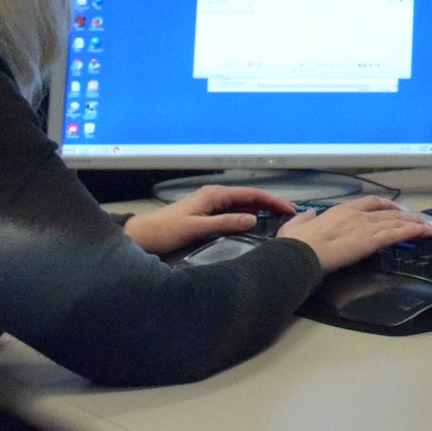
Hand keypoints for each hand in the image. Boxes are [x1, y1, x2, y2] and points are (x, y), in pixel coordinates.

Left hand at [123, 185, 299, 257]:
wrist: (141, 235)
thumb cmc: (165, 231)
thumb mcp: (196, 228)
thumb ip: (225, 222)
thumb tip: (254, 218)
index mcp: (214, 194)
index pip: (251, 194)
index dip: (272, 201)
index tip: (289, 209)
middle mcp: (214, 194)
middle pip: (249, 196)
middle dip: (271, 203)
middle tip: (290, 213)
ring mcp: (210, 202)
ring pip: (242, 203)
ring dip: (261, 208)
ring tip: (278, 217)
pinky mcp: (206, 211)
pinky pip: (233, 209)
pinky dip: (248, 212)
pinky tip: (256, 220)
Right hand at [276, 197, 431, 272]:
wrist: (298, 254)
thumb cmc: (295, 245)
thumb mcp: (294, 226)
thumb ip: (304, 219)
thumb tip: (309, 215)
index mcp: (340, 210)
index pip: (370, 202)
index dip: (387, 205)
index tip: (397, 210)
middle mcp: (356, 214)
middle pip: (390, 211)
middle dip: (408, 215)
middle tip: (421, 220)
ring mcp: (365, 226)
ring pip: (398, 221)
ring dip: (417, 224)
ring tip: (430, 228)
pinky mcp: (370, 240)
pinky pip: (398, 233)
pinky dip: (415, 232)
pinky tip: (425, 233)